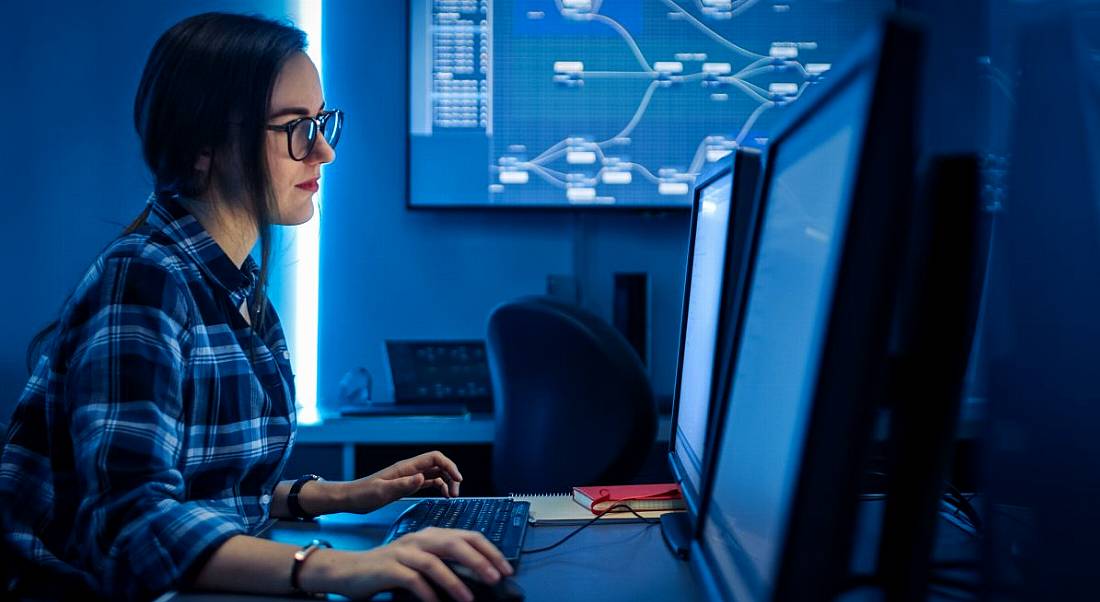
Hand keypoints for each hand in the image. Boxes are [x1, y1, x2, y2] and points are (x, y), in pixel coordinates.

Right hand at [324, 528, 513, 601]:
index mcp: (432, 535)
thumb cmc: (390, 568)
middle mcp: (419, 539)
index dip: (490, 551)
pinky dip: (427, 593)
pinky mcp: (389, 567)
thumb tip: (478, 574)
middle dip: (479, 561)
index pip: (468, 536)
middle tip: (496, 578)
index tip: (506, 568)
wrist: (351, 570)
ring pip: (435, 563)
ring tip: (468, 599)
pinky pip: (412, 580)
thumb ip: (446, 561)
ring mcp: (403, 551)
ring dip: (455, 582)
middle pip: (455, 544)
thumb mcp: (422, 560)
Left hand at [342, 451, 463, 513]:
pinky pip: (428, 482)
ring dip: (447, 482)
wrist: (350, 498)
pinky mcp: (407, 485)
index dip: (449, 466)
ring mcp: (409, 476)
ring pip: (436, 473)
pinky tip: (442, 495)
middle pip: (438, 465)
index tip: (458, 480)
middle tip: (455, 493)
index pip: (434, 458)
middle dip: (451, 476)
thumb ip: (403, 485)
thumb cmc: (363, 495)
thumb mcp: (382, 492)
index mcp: (406, 467)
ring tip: (451, 496)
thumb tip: (423, 478)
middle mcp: (410, 469)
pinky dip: (439, 487)